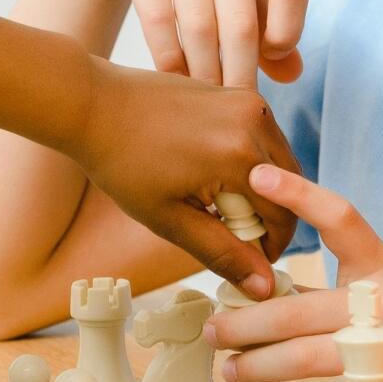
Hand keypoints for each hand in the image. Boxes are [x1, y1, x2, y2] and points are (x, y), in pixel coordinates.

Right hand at [64, 0, 309, 86]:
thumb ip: (269, 19)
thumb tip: (292, 74)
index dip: (288, 31)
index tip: (271, 57)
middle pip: (241, 22)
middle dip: (239, 75)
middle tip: (234, 110)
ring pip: (199, 25)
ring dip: (202, 73)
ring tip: (203, 99)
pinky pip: (157, 17)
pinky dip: (167, 56)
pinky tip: (170, 78)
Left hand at [71, 59, 300, 295]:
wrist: (93, 104)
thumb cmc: (123, 162)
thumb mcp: (171, 219)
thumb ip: (223, 254)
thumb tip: (263, 287)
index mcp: (241, 155)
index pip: (284, 216)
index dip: (271, 248)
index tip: (250, 262)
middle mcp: (255, 122)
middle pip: (289, 188)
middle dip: (268, 218)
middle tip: (231, 235)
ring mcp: (248, 102)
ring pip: (279, 164)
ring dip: (261, 191)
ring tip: (217, 205)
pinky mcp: (238, 94)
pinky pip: (262, 140)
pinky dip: (250, 165)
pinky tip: (212, 177)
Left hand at [207, 164, 382, 381]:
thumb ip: (375, 282)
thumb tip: (316, 290)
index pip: (341, 219)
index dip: (298, 193)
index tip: (260, 176)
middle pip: (297, 307)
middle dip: (246, 319)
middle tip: (213, 326)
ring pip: (306, 358)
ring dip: (259, 366)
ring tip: (230, 371)